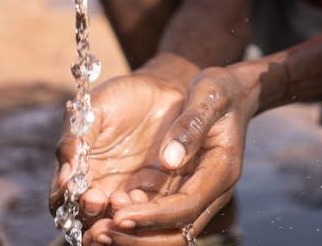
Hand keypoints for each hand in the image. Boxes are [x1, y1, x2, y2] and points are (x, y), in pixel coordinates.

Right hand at [49, 72, 186, 232]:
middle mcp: (98, 187)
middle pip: (84, 219)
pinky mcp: (153, 192)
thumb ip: (76, 138)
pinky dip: (139, 213)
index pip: (61, 200)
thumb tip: (65, 177)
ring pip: (113, 221)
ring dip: (113, 218)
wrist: (161, 89)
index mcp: (77, 170)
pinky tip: (141, 197)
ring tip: (121, 198)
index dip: (66, 203)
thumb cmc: (120, 97)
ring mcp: (125, 192)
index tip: (79, 191)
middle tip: (98, 199)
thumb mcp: (95, 110)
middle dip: (89, 216)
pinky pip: (143, 212)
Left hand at [90, 65, 257, 244]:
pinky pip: (154, 220)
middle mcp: (210, 192)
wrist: (228, 92)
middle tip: (98, 232)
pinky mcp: (177, 193)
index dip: (153, 217)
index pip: (186, 208)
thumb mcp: (209, 95)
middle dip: (137, 238)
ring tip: (92, 231)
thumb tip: (170, 161)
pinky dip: (129, 225)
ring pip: (163, 234)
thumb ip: (190, 126)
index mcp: (221, 171)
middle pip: (175, 234)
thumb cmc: (219, 91)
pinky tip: (100, 217)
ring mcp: (193, 196)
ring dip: (129, 238)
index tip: (119, 216)